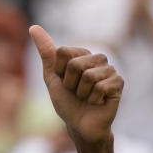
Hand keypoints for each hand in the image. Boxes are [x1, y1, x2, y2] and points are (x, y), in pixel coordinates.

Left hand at [30, 25, 122, 144]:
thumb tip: (34, 27)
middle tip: (76, 92)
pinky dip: (93, 99)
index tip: (64, 82)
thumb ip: (46, 52)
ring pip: (88, 75)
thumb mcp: (52, 77)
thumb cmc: (67, 102)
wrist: (80, 125)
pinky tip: (97, 102)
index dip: (59, 72)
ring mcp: (110, 70)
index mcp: (82, 54)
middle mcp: (98, 58)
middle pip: (75, 63)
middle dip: (70, 83)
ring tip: (86, 97)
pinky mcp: (119, 83)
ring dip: (81, 93)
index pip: (63, 52)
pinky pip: (99, 87)